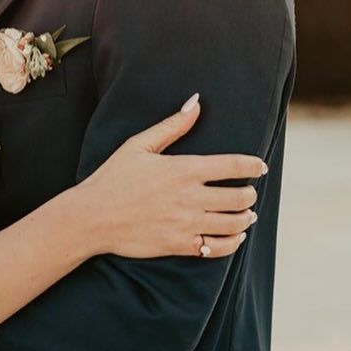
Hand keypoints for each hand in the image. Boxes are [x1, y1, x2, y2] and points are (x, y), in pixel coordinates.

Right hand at [77, 94, 265, 259]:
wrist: (91, 217)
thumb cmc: (113, 178)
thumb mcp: (139, 145)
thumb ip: (172, 125)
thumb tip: (196, 101)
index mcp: (183, 169)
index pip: (233, 165)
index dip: (252, 164)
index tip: (259, 166)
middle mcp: (190, 197)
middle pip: (240, 197)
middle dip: (249, 194)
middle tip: (248, 192)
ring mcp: (186, 223)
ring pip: (234, 224)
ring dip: (246, 217)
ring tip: (246, 214)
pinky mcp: (179, 245)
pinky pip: (217, 248)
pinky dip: (232, 243)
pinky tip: (234, 237)